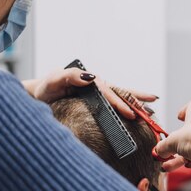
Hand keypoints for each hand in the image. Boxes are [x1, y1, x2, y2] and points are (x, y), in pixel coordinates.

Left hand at [27, 68, 157, 118]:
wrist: (38, 96)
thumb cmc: (45, 89)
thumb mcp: (54, 80)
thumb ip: (69, 76)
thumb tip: (91, 77)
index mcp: (89, 81)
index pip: (108, 92)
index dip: (120, 103)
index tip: (130, 114)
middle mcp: (96, 85)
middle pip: (120, 92)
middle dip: (137, 100)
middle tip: (152, 108)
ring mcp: (97, 94)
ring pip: (121, 97)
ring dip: (136, 103)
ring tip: (151, 109)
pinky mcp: (97, 102)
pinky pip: (115, 104)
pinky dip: (128, 107)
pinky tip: (138, 114)